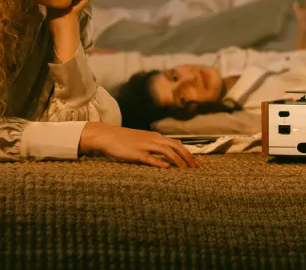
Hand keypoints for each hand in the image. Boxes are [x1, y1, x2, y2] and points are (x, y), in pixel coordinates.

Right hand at [79, 122, 199, 168]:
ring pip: (167, 151)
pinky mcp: (136, 153)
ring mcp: (145, 145)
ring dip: (178, 161)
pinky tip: (167, 168)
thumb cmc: (125, 140)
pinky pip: (150, 158)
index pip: (177, 144)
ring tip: (186, 171)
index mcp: (156, 137)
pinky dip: (159, 163)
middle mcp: (154, 139)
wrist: (108, 135)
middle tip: (196, 168)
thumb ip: (157, 145)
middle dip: (188, 157)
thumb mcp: (144, 139)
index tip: (197, 163)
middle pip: (176, 146)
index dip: (188, 153)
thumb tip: (171, 151)